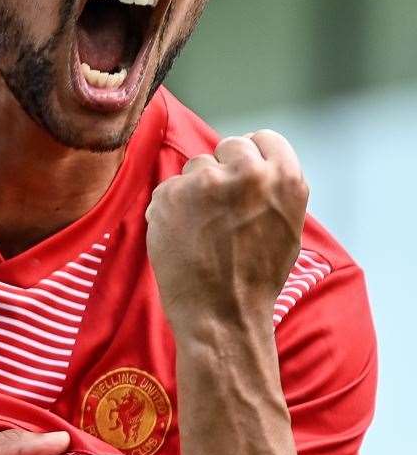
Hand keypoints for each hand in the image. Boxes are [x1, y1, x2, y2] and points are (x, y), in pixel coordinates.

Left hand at [146, 129, 308, 334]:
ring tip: (201, 230)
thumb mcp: (287, 225)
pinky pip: (167, 190)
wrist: (222, 314)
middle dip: (221, 170)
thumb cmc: (255, 276)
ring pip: (194, 167)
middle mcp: (248, 172)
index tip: (241, 175)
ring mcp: (206, 181)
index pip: (263, 139)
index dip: (250, 157)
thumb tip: (253, 161)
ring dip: (193, 191)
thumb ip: (273, 187)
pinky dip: (168, 210)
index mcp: (285, 177)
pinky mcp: (172, 195)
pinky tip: (180, 237)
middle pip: (228, 146)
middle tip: (219, 209)